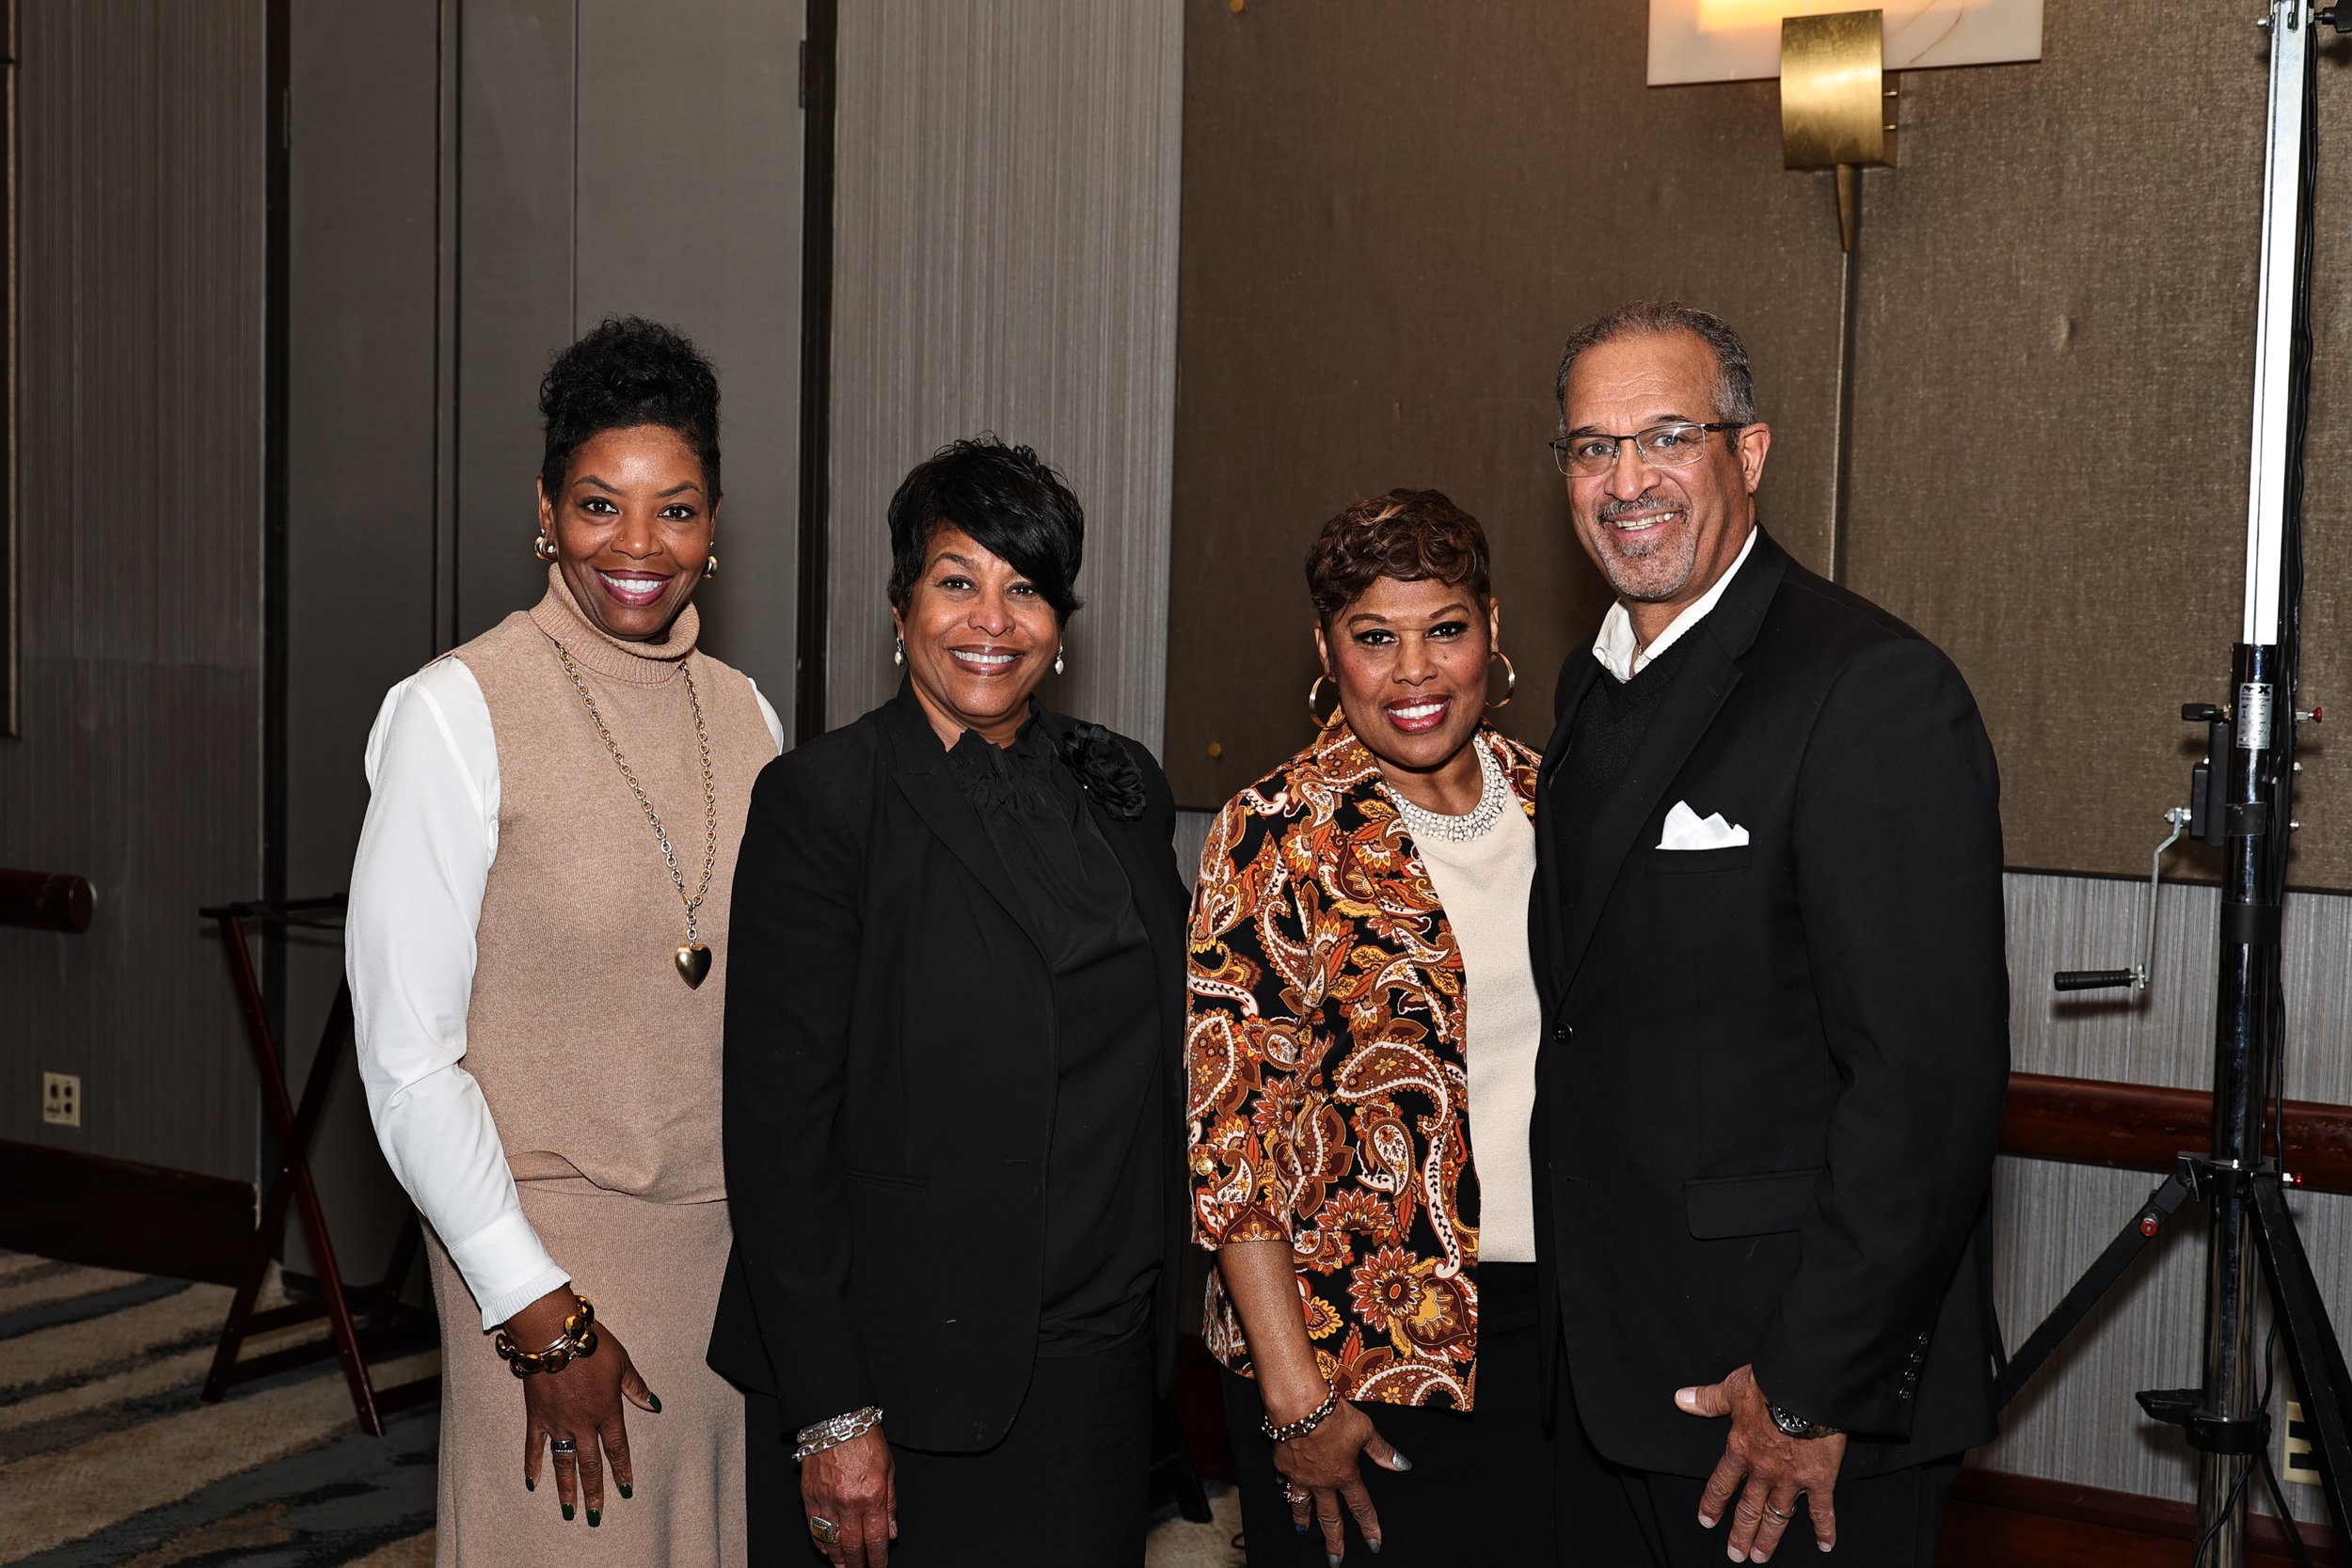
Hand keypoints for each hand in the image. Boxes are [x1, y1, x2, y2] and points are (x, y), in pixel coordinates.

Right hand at [512, 1288, 658, 1527]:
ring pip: (564, 1463)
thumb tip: (653, 1404)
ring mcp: (558, 1424)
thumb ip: (635, 1387)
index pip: (617, 1448)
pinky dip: (532, 1465)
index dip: (622, 1470)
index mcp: (607, 1412)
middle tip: (596, 1515)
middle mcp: (583, 1424)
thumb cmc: (592, 1344)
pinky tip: (532, 1483)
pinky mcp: (537, 1417)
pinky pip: (533, 1447)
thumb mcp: (622, 1362)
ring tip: (569, 1510)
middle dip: (595, 1491)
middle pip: (590, 1464)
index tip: (626, 1490)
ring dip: (567, 1488)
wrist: (554, 1335)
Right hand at [801, 1426, 895, 1566]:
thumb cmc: (865, 1440)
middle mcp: (849, 1502)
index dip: (878, 1559)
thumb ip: (890, 1504)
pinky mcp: (810, 1496)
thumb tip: (891, 1532)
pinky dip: (821, 1543)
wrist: (838, 1420)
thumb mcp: (889, 1470)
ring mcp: (827, 1500)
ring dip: (839, 1559)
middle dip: (858, 1564)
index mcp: (872, 1495)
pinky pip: (814, 1528)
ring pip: (831, 1541)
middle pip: (853, 1546)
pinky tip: (828, 1550)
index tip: (879, 1567)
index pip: (876, 1540)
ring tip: (845, 1565)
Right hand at [1270, 1398, 1410, 1562]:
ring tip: (1302, 1531)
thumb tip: (1402, 1464)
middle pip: (1329, 1517)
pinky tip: (1285, 1488)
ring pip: (1302, 1505)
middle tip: (1335, 1560)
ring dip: (1303, 1520)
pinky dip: (1286, 1487)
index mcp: (1345, 1476)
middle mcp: (1322, 1482)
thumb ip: (1382, 1450)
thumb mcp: (1365, 1431)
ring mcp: (1300, 1476)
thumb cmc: (1334, 1416)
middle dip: (1333, 1541)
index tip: (1374, 1544)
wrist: (1300, 1407)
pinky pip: (1285, 1481)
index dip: (1369, 1526)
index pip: (1361, 1507)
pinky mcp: (1283, 1464)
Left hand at [1675, 1364, 1845, 1561]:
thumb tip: (1682, 1399)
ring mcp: (1791, 1479)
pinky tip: (1825, 1544)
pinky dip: (1825, 1529)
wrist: (1804, 1387)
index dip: (1713, 1504)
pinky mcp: (1819, 1479)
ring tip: (1761, 1556)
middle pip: (1748, 1509)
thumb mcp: (1733, 1388)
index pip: (1721, 1484)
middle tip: (1736, 1555)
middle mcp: (1762, 1470)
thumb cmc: (1769, 1383)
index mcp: (1741, 1449)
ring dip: (1769, 1538)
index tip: (1707, 1522)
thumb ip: (1709, 1399)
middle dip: (1741, 1533)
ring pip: (1777, 1516)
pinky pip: (1822, 1510)